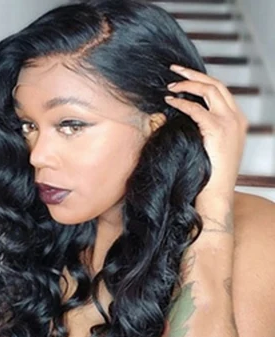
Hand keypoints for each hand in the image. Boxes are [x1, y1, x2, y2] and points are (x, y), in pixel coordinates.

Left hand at [165, 64, 247, 217]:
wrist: (217, 195)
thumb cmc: (207, 176)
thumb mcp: (208, 149)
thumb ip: (202, 132)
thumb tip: (182, 121)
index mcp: (236, 120)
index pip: (220, 92)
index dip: (202, 82)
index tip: (184, 79)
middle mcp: (236, 117)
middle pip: (216, 84)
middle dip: (194, 74)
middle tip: (174, 70)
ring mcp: (229, 123)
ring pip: (210, 90)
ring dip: (188, 84)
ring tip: (169, 85)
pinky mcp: (217, 130)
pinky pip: (197, 110)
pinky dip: (182, 103)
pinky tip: (170, 102)